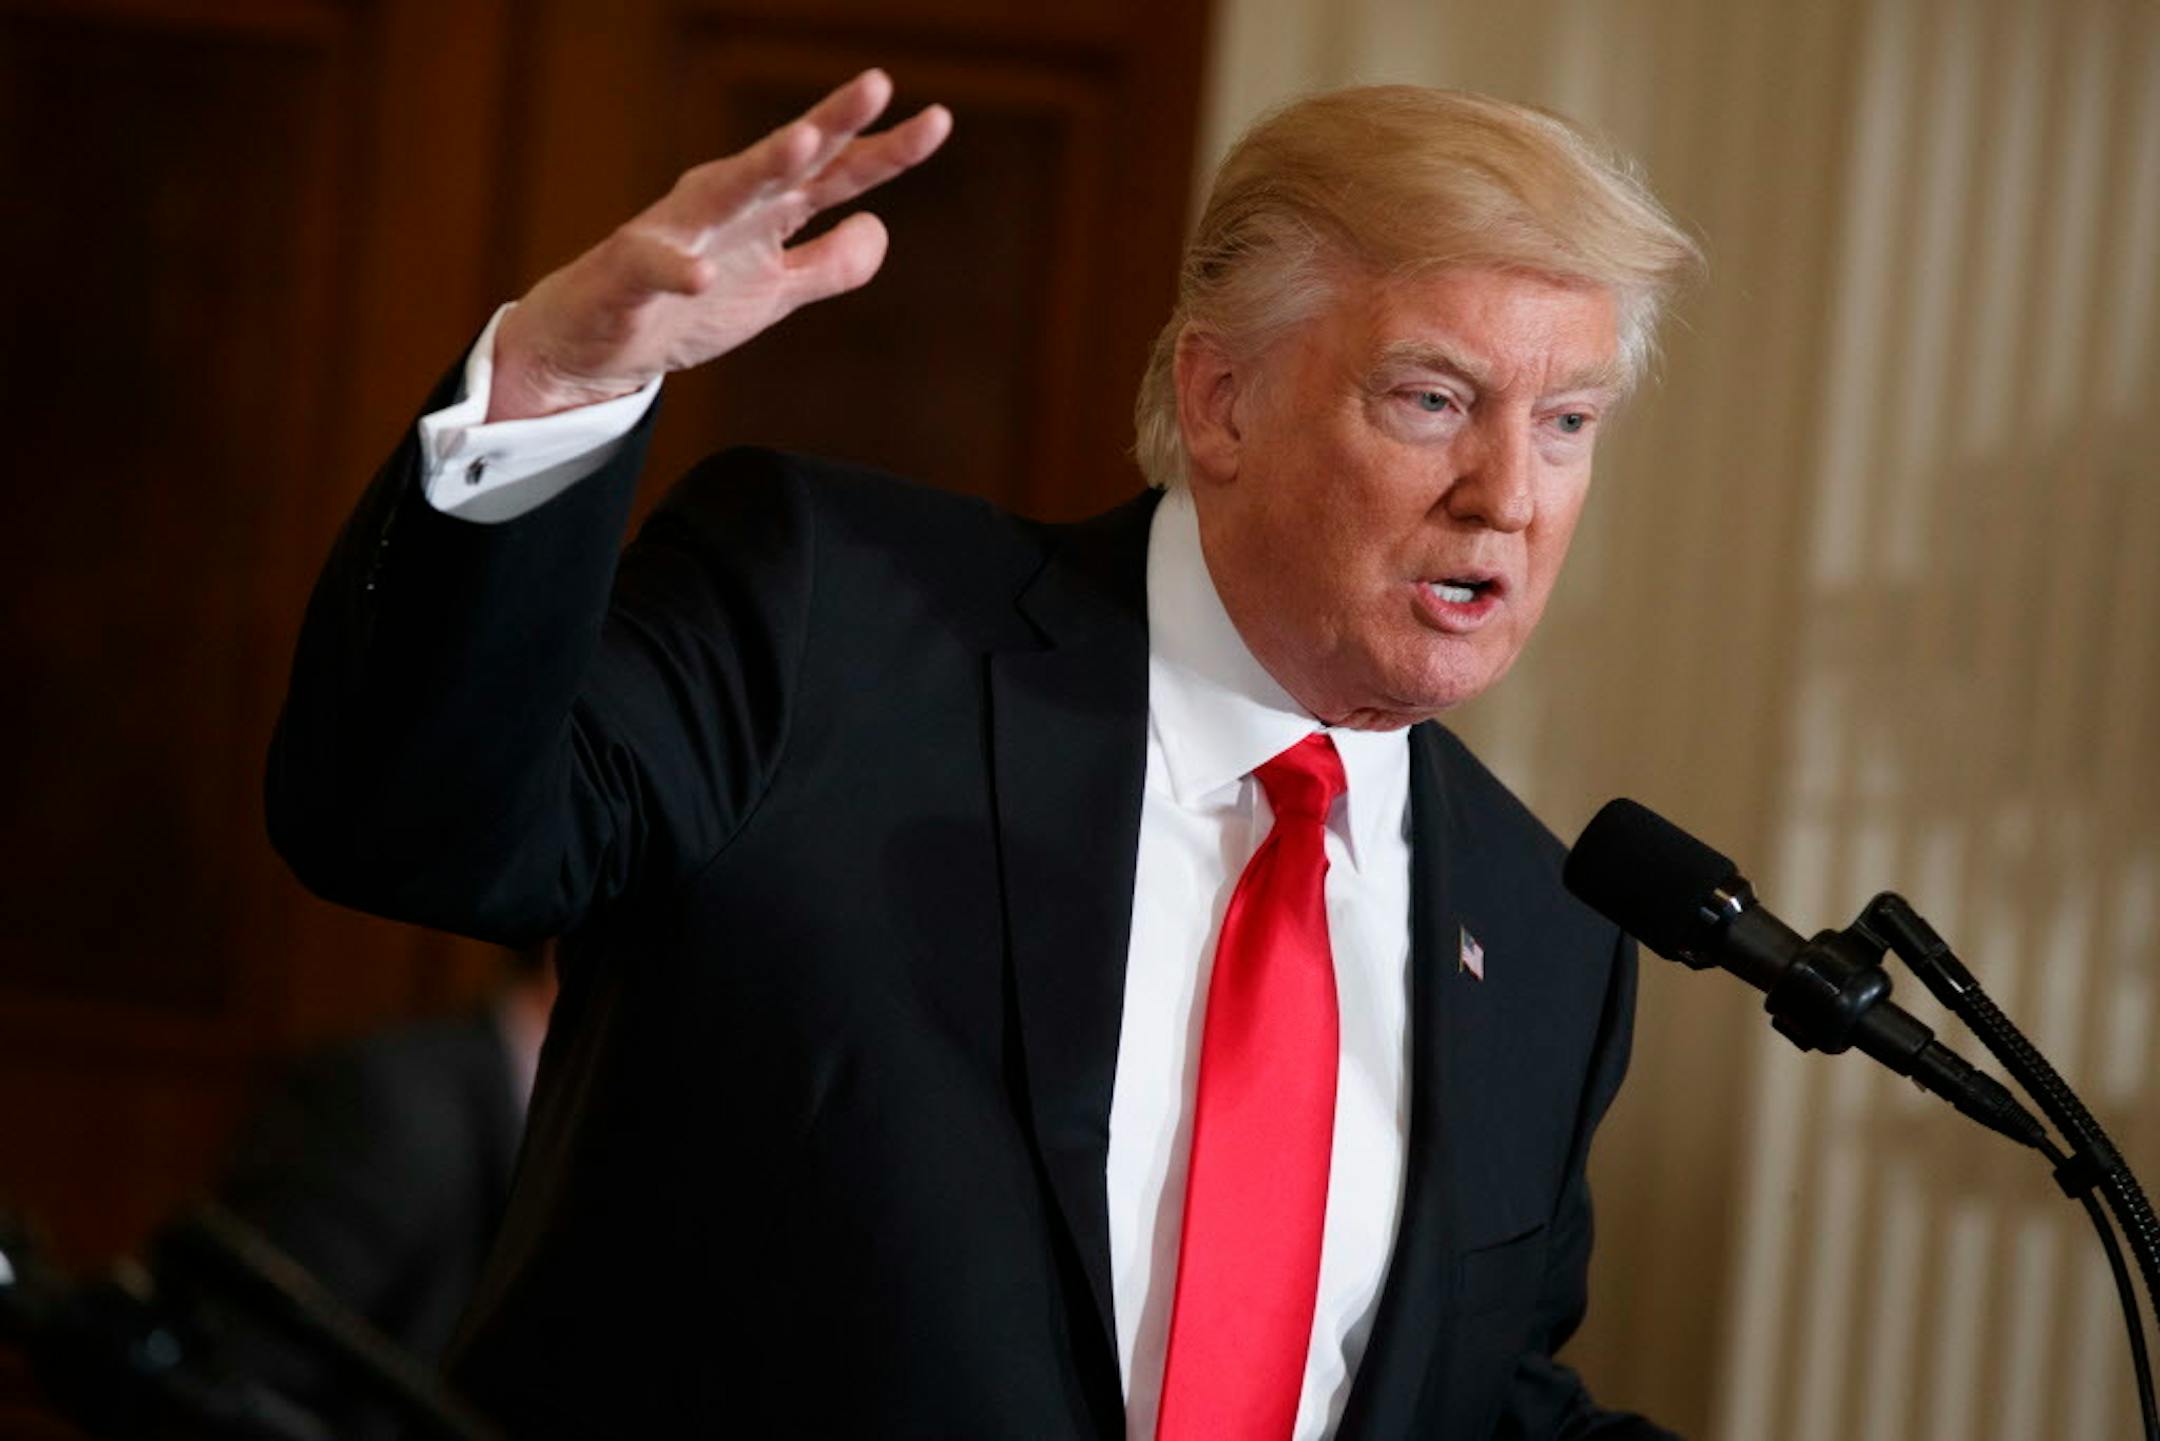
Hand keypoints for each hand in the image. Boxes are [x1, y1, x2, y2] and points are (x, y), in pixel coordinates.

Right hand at [488, 69, 951, 421]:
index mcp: (764, 210)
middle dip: (831, 124)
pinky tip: (703, 274)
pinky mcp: (632, 275)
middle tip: (877, 84)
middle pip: (788, 161)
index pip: (836, 175)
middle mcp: (725, 206)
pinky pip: (656, 267)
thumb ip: (829, 264)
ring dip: (763, 167)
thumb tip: (880, 226)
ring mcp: (677, 235)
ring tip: (804, 143)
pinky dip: (679, 269)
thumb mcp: (776, 292)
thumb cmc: (687, 307)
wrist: (596, 344)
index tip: (938, 121)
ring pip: (725, 193)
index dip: (886, 151)